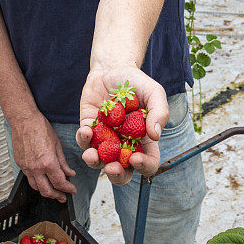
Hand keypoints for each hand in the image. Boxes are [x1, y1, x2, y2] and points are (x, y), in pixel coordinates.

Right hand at [9, 113, 76, 202]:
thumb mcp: (57, 144)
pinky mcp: (20, 164)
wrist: (24, 120)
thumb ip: (63, 162)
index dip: (68, 189)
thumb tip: (69, 173)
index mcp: (48, 162)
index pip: (60, 183)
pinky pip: (29, 178)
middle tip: (63, 197)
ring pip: (36, 188)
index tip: (72, 190)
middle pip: (47, 191)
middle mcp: (36, 168)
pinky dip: (37, 183)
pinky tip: (42, 180)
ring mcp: (26, 167)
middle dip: (57, 196)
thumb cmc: (40, 128)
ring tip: (53, 191)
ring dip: (46, 192)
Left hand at [76, 66, 169, 184]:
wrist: (113, 68)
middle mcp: (124, 144)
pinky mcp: (89, 128)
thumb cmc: (137, 83)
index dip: (144, 166)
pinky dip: (84, 139)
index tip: (135, 158)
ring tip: (91, 155)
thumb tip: (155, 135)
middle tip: (112, 168)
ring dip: (94, 162)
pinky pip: (84, 141)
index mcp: (144, 140)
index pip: (148, 162)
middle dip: (116, 175)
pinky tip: (86, 131)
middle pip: (122, 171)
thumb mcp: (154, 92)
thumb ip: (159, 111)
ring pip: (99, 161)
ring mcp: (106, 139)